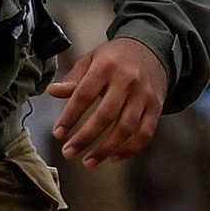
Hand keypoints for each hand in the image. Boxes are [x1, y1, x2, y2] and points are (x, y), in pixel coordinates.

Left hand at [51, 36, 166, 165]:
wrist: (152, 49)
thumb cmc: (114, 57)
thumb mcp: (91, 59)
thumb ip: (73, 78)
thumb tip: (52, 92)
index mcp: (106, 67)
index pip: (84, 95)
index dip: (70, 116)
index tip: (57, 134)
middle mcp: (127, 81)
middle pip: (105, 115)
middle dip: (85, 137)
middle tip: (68, 152)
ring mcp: (144, 95)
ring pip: (126, 128)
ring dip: (106, 149)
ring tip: (88, 161)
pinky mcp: (157, 107)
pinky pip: (145, 133)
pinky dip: (130, 149)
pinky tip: (113, 157)